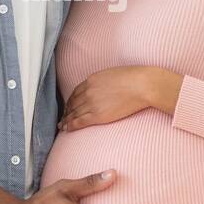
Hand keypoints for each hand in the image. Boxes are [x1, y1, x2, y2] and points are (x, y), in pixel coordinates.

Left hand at [58, 66, 182, 130]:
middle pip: (72, 103)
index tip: (69, 106)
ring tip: (62, 125)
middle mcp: (88, 91)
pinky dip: (71, 126)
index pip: (76, 92)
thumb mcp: (113, 74)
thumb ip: (104, 81)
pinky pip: (79, 122)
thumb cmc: (134, 78)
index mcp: (92, 80)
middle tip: (63, 117)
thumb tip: (105, 87)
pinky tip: (66, 129)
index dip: (71, 100)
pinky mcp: (97, 115)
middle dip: (67, 111)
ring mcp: (91, 103)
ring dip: (66, 120)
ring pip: (73, 113)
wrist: (141, 85)